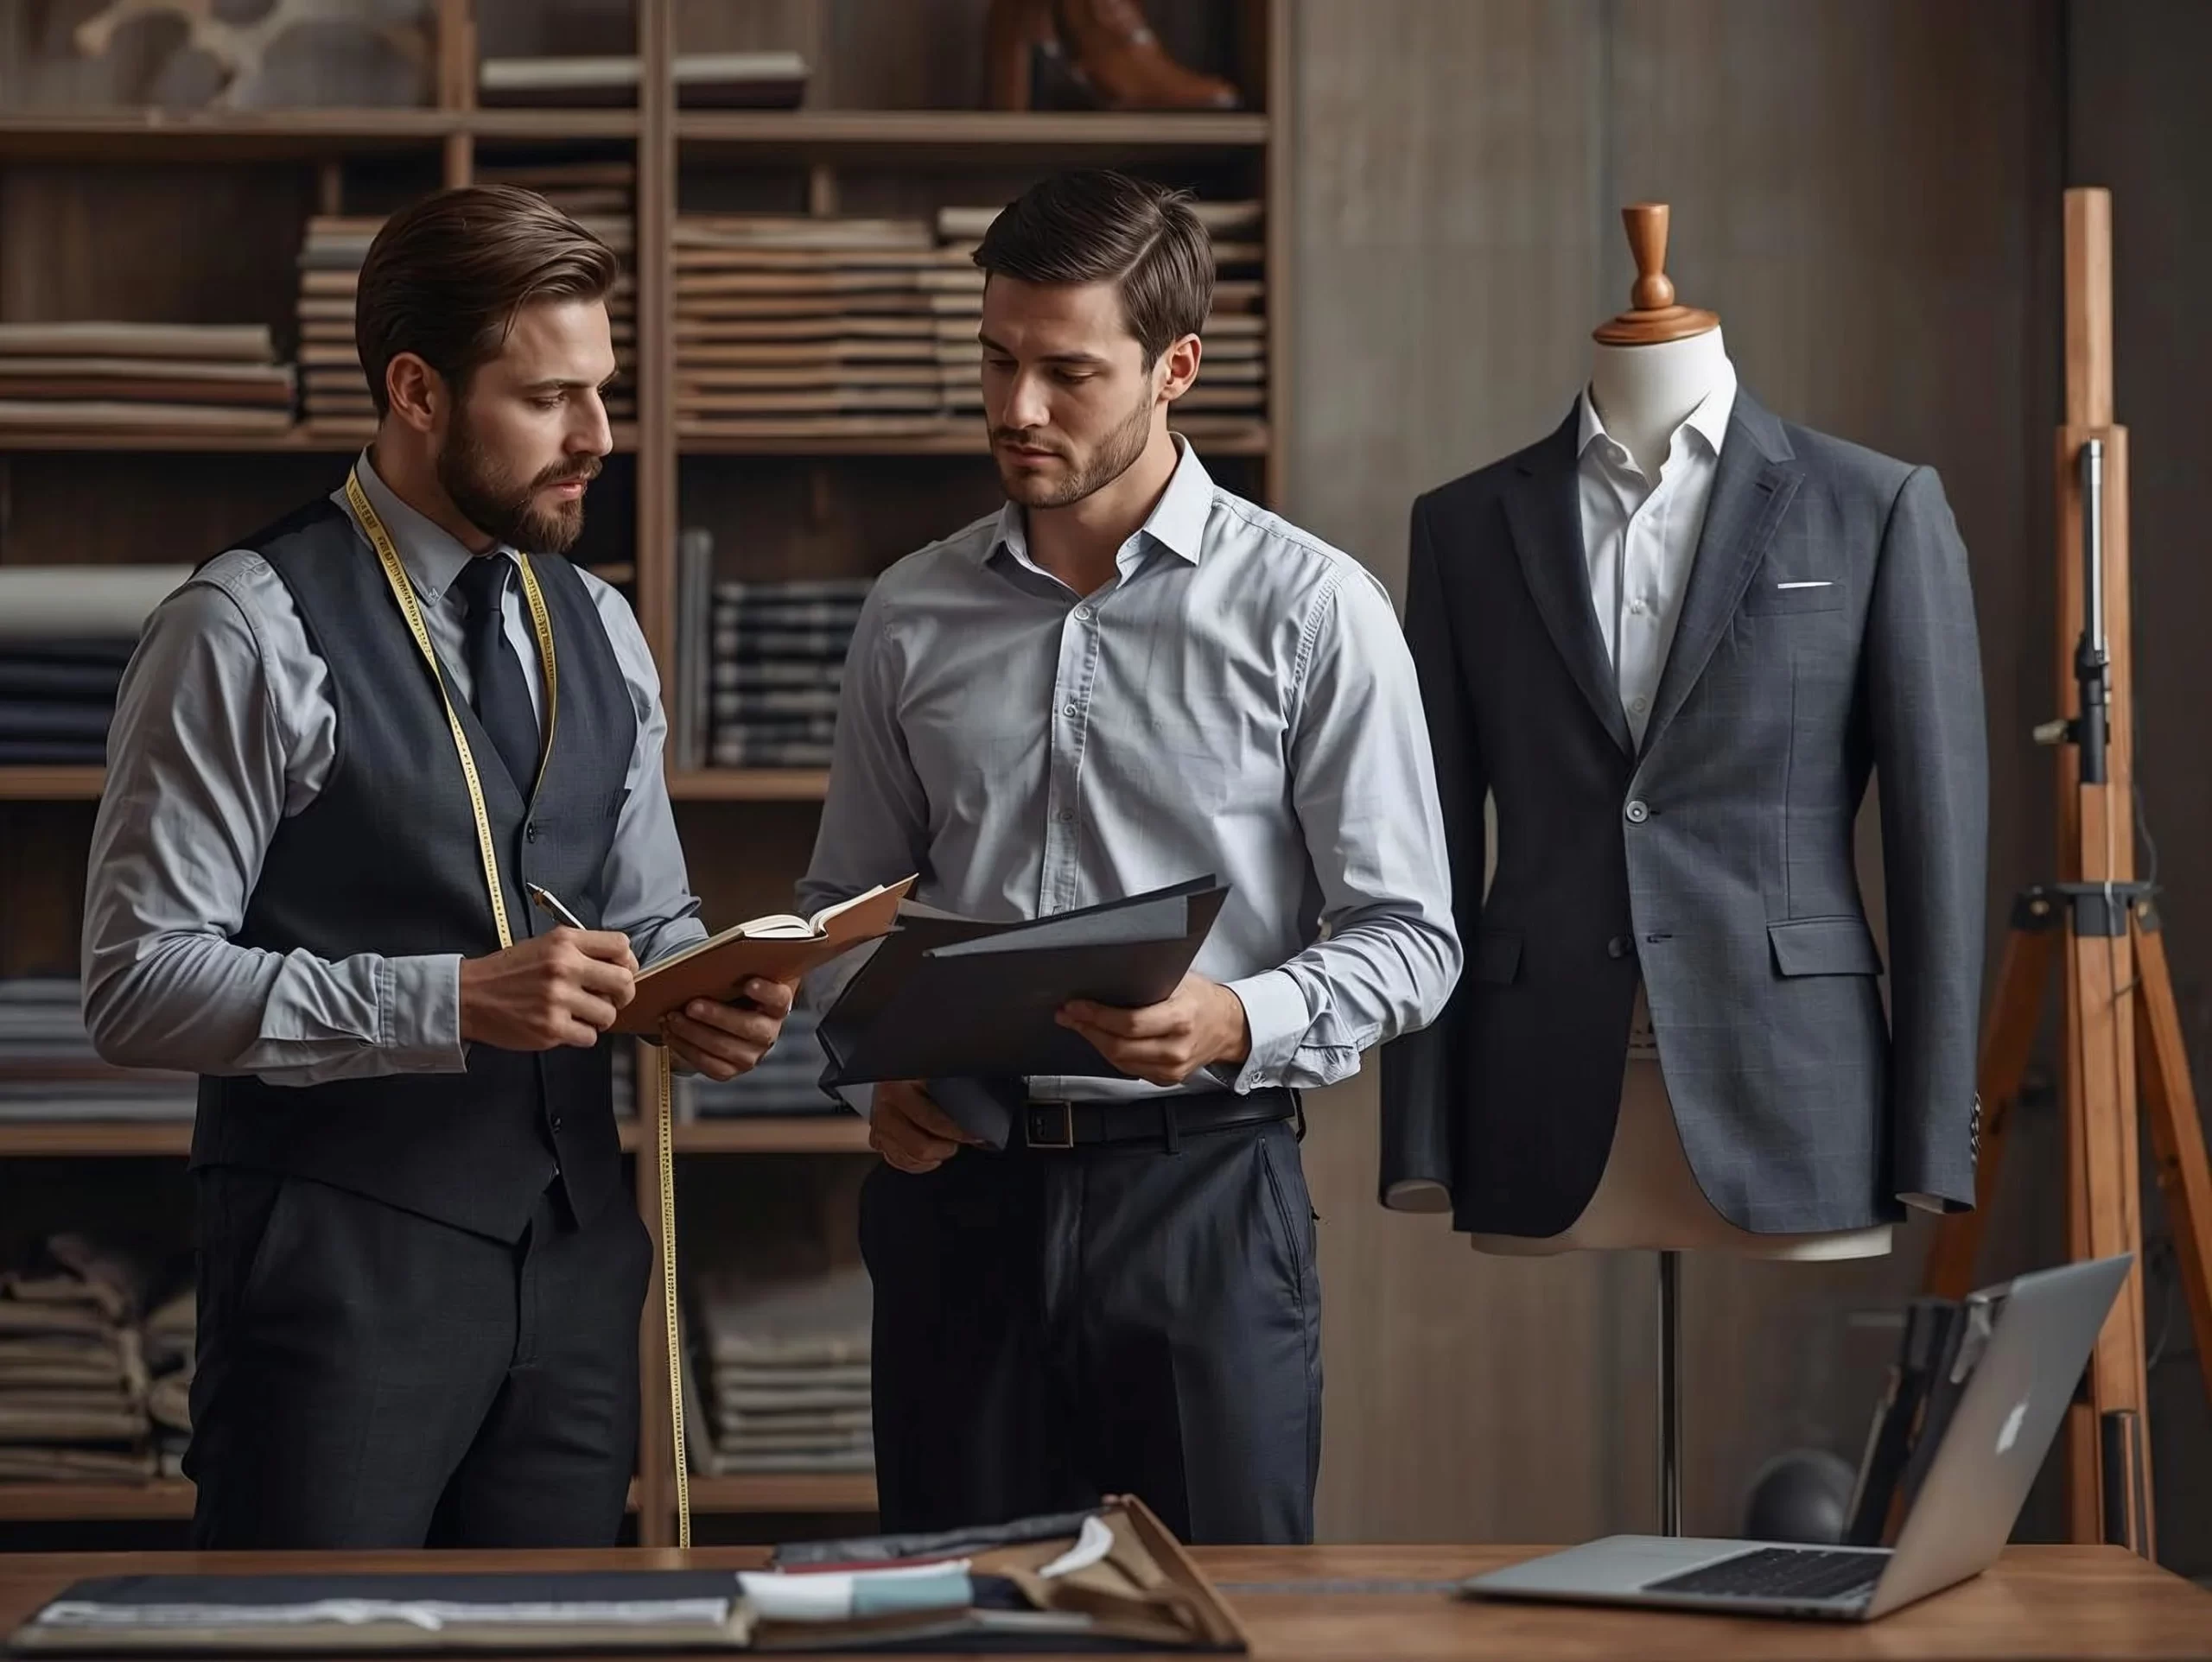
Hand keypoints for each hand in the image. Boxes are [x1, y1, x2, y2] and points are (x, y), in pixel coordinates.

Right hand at [459, 928, 636, 1050]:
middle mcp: (564, 967)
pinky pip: (590, 1037)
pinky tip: (565, 1026)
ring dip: (600, 1018)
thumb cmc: (508, 972)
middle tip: (611, 999)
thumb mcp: (544, 945)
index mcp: (564, 942)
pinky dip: (582, 1035)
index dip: (627, 961)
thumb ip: (581, 950)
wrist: (469, 995)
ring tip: (580, 1013)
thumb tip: (620, 965)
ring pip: (609, 1014)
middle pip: (624, 981)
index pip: (621, 945)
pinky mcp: (551, 1028)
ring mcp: (558, 999)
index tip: (621, 971)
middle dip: (623, 994)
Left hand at [664, 978, 792, 1081]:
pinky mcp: (731, 1070)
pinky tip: (671, 1034)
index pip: (779, 999)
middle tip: (691, 1005)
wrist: (727, 1015)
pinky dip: (686, 1048)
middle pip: (750, 1028)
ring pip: (724, 1048)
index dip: (767, 993)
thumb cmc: (731, 991)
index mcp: (777, 1005)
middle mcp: (769, 1033)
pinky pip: (709, 1065)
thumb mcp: (738, 978)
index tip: (749, 983)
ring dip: (693, 1033)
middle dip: (717, 1016)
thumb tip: (706, 966)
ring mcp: (751, 1055)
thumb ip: (734, 972)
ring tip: (672, 1017)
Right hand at [869, 1080, 981, 1173]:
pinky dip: (918, 1163)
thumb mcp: (931, 1071)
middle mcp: (885, 1110)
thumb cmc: (915, 1071)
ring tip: (946, 1146)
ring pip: (910, 1158)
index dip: (956, 1132)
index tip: (975, 1136)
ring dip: (933, 1157)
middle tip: (959, 1142)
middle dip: (945, 1148)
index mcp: (898, 1089)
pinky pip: (899, 1162)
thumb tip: (979, 1109)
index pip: (930, 1120)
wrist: (890, 1070)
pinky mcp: (876, 1140)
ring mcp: (879, 1127)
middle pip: (919, 1147)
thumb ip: (949, 1088)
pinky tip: (931, 1156)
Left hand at [1056, 974, 1250, 1086]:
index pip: (1129, 1023)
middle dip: (1087, 1029)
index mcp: (1180, 1019)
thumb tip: (1107, 976)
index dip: (1097, 1016)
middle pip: (1119, 1046)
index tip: (1075, 1006)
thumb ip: (1148, 983)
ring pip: (1120, 1061)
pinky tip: (1100, 1039)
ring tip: (1078, 1024)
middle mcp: (1176, 1048)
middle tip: (1068, 1015)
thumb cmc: (1203, 999)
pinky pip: (1129, 1069)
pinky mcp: (1166, 1079)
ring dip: (1094, 1042)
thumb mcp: (1180, 980)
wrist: (1229, 1027)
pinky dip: (1111, 1054)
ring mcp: (1172, 1068)